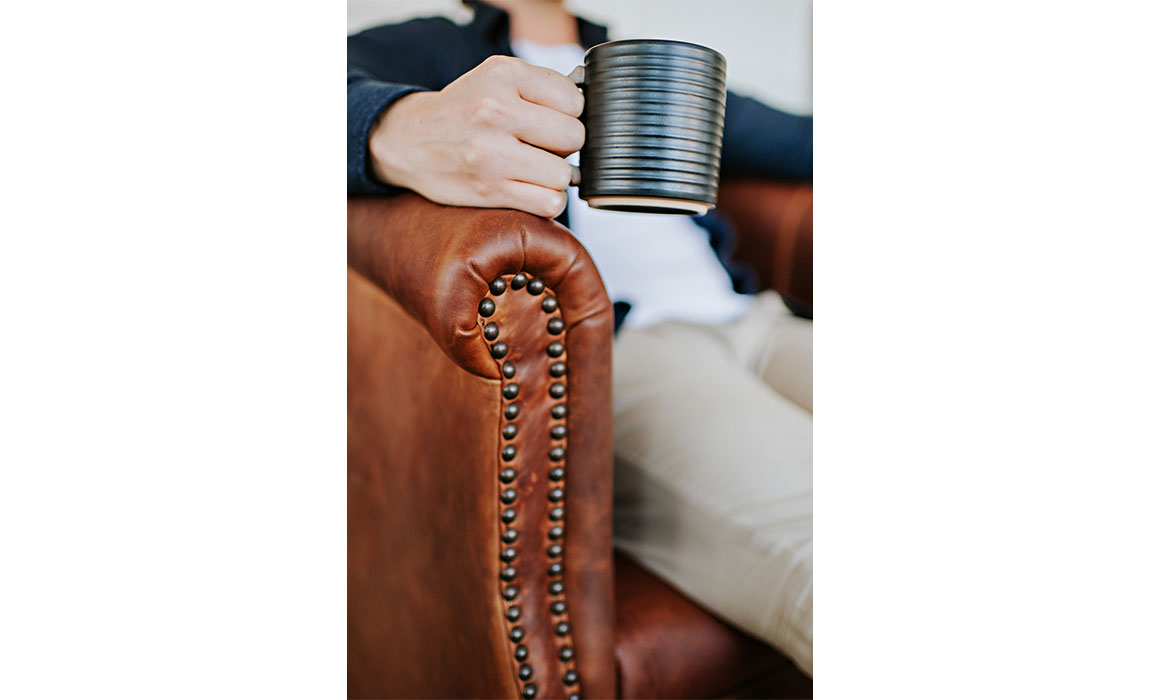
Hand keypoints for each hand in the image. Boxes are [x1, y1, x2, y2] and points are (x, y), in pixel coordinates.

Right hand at [369, 55, 584, 218]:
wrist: (409, 141)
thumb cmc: (464, 111)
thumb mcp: (496, 78)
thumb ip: (543, 86)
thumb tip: (595, 104)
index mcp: (503, 75)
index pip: (574, 100)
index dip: (569, 113)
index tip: (549, 118)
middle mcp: (495, 111)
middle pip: (573, 137)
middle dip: (565, 145)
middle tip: (543, 145)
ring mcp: (491, 154)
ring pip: (563, 174)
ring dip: (556, 175)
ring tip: (534, 167)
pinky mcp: (488, 190)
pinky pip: (549, 203)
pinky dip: (547, 199)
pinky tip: (531, 188)